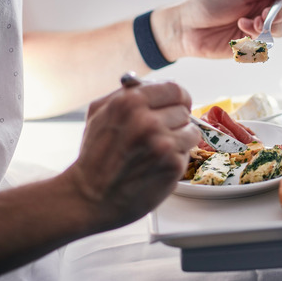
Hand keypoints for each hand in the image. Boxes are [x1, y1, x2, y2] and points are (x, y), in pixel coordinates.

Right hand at [63, 80, 198, 231]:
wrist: (90, 196)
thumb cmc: (94, 156)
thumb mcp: (99, 112)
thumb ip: (126, 93)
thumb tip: (153, 83)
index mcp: (130, 101)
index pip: (174, 89)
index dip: (177, 98)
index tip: (176, 105)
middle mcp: (148, 120)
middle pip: (184, 110)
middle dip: (174, 121)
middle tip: (159, 133)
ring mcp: (162, 143)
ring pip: (191, 131)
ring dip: (179, 140)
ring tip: (158, 150)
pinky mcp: (172, 165)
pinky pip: (188, 153)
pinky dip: (176, 158)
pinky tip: (157, 164)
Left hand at [153, 0, 281, 60]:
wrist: (185, 28)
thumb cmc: (207, 4)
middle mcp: (260, 10)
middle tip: (265, 12)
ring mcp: (255, 29)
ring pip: (280, 30)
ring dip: (271, 26)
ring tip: (252, 23)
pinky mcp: (249, 46)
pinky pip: (265, 44)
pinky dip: (257, 36)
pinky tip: (241, 29)